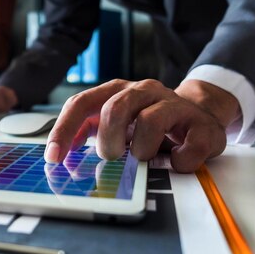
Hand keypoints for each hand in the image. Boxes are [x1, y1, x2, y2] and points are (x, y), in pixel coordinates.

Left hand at [44, 79, 239, 172]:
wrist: (199, 116)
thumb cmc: (147, 124)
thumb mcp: (113, 124)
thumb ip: (85, 132)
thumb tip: (59, 154)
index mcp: (115, 91)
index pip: (80, 104)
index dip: (64, 130)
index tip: (53, 157)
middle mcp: (143, 91)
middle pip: (114, 108)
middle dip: (107, 141)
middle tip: (112, 157)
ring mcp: (173, 104)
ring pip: (149, 122)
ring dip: (142, 150)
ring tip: (144, 158)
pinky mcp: (201, 124)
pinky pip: (188, 146)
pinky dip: (179, 162)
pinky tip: (175, 162)